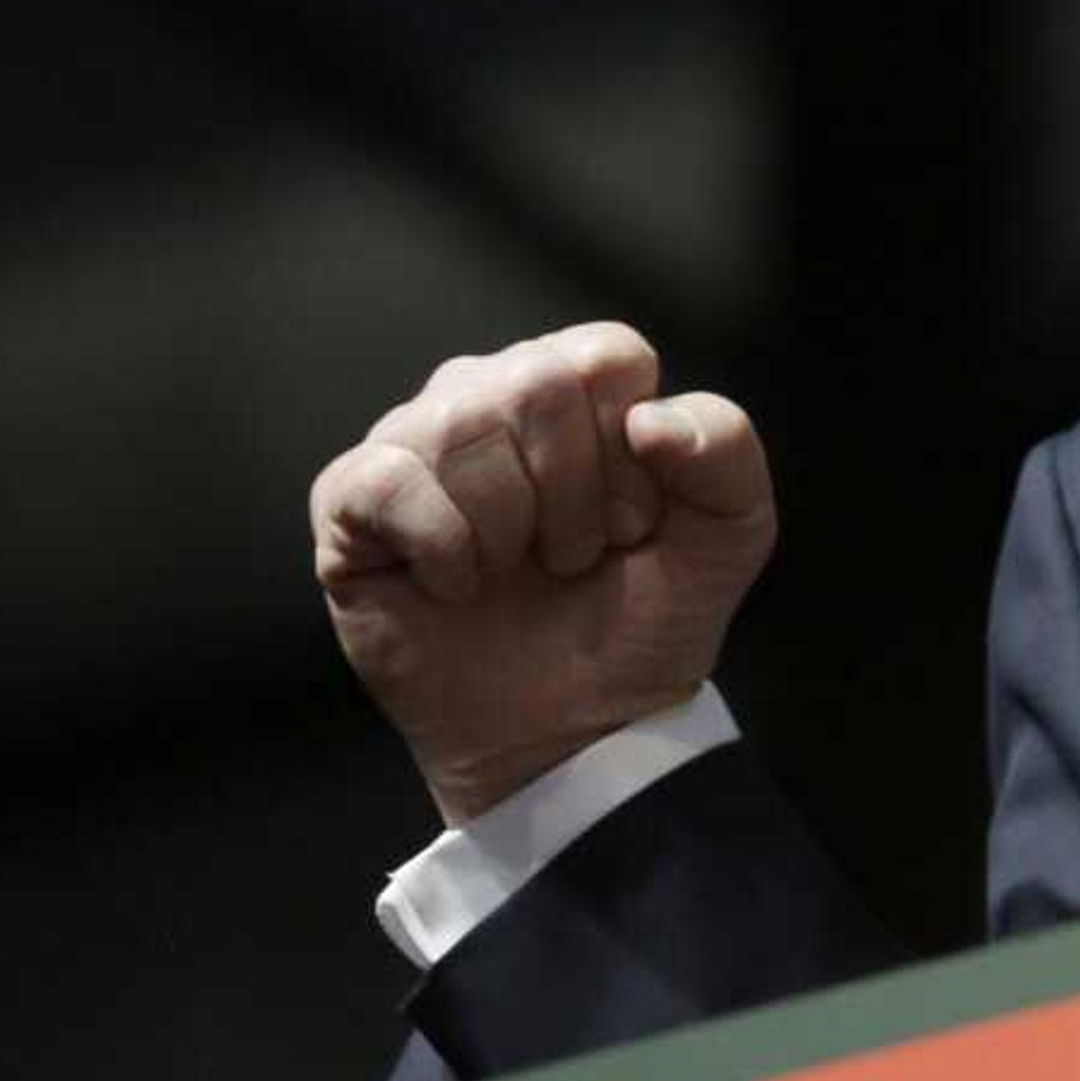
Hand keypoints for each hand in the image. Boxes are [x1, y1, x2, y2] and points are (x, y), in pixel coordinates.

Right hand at [309, 322, 775, 826]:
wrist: (574, 725)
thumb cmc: (646, 616)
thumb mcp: (730, 531)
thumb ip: (725, 448)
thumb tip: (650, 418)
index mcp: (578, 384)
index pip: (604, 355)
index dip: (628, 454)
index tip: (633, 527)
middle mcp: (490, 393)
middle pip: (535, 383)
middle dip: (572, 494)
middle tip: (573, 557)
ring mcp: (415, 442)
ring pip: (461, 425)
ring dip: (510, 527)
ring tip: (518, 572)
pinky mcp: (349, 502)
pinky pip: (386, 479)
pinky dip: (442, 545)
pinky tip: (459, 585)